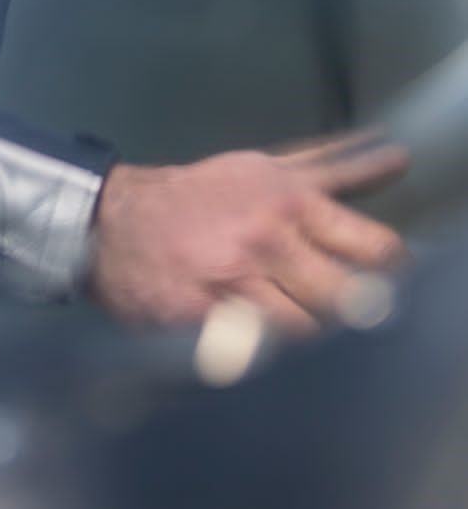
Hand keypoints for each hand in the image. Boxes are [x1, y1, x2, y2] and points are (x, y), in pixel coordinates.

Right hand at [88, 135, 407, 331]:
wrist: (113, 222)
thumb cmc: (199, 196)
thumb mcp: (267, 170)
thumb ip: (335, 167)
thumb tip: (395, 158)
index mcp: (291, 202)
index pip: (374, 248)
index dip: (389, 269)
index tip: (383, 276)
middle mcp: (267, 241)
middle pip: (348, 299)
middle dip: (350, 308)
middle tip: (338, 306)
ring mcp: (234, 284)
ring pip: (306, 331)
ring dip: (305, 331)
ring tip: (289, 319)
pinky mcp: (203, 320)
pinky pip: (256, 350)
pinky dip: (263, 349)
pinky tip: (255, 336)